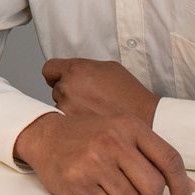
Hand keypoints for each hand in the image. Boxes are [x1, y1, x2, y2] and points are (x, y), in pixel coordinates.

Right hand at [14, 112, 194, 194]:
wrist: (45, 135)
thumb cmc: (88, 135)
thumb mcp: (122, 134)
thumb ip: (154, 157)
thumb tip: (189, 188)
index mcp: (128, 126)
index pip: (169, 158)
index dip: (181, 184)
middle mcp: (112, 141)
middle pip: (152, 187)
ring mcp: (93, 161)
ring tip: (107, 184)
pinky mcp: (77, 180)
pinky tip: (92, 187)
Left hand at [44, 58, 158, 124]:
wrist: (146, 119)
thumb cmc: (130, 94)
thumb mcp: (108, 68)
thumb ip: (84, 67)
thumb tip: (71, 71)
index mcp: (75, 70)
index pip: (49, 69)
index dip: (55, 74)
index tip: (59, 79)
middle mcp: (67, 88)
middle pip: (56, 89)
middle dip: (69, 93)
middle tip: (89, 99)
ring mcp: (67, 108)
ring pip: (61, 107)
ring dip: (72, 109)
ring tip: (94, 112)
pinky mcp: (72, 126)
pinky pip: (67, 122)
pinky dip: (75, 123)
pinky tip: (92, 122)